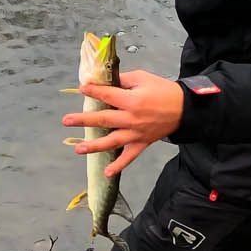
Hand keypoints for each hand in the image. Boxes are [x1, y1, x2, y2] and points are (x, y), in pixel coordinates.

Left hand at [62, 68, 182, 177]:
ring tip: (78, 149)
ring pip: (112, 142)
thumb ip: (123, 80)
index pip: (107, 96)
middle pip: (103, 120)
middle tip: (66, 121)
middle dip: (83, 120)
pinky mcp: (142, 143)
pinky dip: (119, 166)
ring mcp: (136, 134)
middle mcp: (132, 119)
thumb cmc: (162, 90)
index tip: (81, 89)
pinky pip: (130, 157)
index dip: (93, 92)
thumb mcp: (143, 78)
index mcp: (132, 101)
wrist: (184, 108)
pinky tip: (107, 173)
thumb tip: (105, 82)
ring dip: (94, 146)